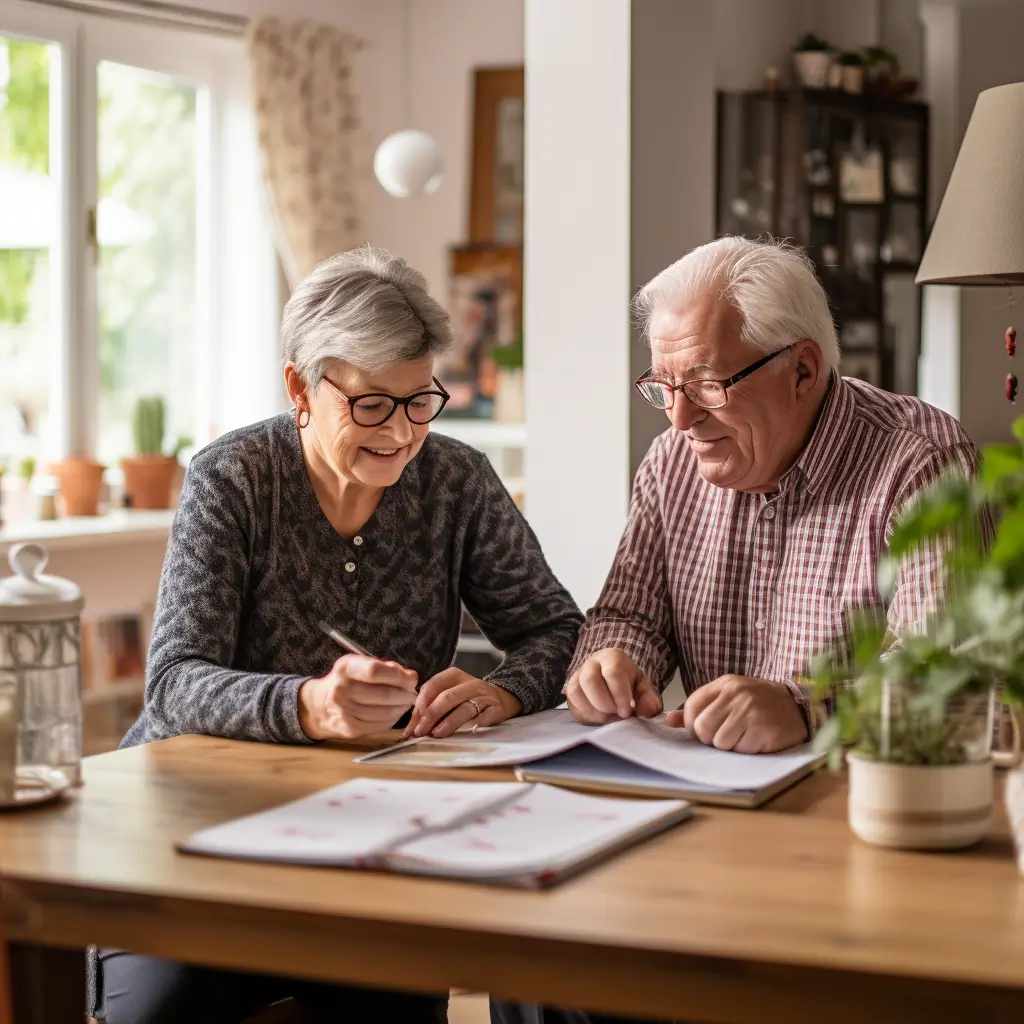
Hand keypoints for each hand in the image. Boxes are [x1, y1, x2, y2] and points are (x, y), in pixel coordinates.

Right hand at [298, 655, 417, 740]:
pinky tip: (395, 712)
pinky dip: (392, 719)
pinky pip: (379, 725)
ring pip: (384, 712)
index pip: (375, 671)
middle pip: (383, 694)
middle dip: (405, 695)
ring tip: (406, 703)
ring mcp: (344, 712)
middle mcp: (341, 690)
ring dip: (401, 708)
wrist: (321, 704)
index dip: (398, 676)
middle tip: (413, 694)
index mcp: (345, 669)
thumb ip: (388, 668)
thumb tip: (412, 677)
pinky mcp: (349, 728)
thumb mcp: (362, 666)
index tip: (411, 679)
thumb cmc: (349, 681)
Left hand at [403, 667, 521, 738]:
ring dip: (448, 723)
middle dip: (430, 716)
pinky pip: (485, 717)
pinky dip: (474, 725)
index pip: (432, 687)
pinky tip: (465, 733)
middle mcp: (469, 683)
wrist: (503, 697)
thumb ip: (431, 706)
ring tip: (436, 734)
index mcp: (453, 675)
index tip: (412, 725)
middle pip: (446, 697)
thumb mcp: (450, 694)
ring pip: (464, 708)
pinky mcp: (497, 709)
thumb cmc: (468, 698)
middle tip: (420, 732)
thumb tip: (411, 729)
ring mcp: (484, 696)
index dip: (419, 706)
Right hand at [563, 648, 661, 724]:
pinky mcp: (570, 690)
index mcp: (613, 657)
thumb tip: (647, 710)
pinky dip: (585, 714)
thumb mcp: (643, 690)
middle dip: (605, 703)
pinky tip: (598, 718)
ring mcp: (578, 675)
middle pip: (590, 680)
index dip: (620, 695)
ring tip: (608, 717)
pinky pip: (571, 702)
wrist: (615, 684)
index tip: (627, 711)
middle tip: (617, 715)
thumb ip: (648, 700)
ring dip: (593, 710)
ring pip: (576, 691)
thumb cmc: (630, 685)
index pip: (612, 672)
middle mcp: (592, 663)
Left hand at [666, 675, 805, 752]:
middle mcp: (736, 695)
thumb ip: (701, 707)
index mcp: (725, 684)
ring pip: (719, 742)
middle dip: (710, 738)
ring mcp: (750, 712)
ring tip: (743, 736)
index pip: (692, 706)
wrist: (799, 706)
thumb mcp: (730, 697)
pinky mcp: (763, 730)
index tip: (704, 729)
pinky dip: (746, 750)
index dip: (693, 724)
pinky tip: (756, 740)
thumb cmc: (759, 704)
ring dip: (729, 746)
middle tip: (725, 736)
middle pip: (702, 728)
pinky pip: (740, 750)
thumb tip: (670, 720)